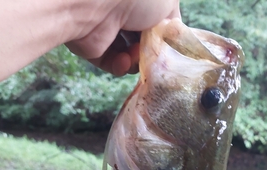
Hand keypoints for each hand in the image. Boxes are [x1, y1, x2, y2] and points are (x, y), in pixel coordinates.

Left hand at [66, 0, 180, 75]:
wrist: (95, 4)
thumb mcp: (168, 3)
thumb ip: (173, 21)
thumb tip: (170, 36)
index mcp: (138, 0)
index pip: (156, 19)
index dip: (163, 35)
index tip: (168, 46)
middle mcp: (122, 7)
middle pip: (143, 39)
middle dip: (151, 51)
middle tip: (155, 56)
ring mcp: (107, 27)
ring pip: (129, 54)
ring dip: (137, 60)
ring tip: (137, 57)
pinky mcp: (94, 46)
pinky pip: (112, 62)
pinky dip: (120, 66)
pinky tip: (123, 61)